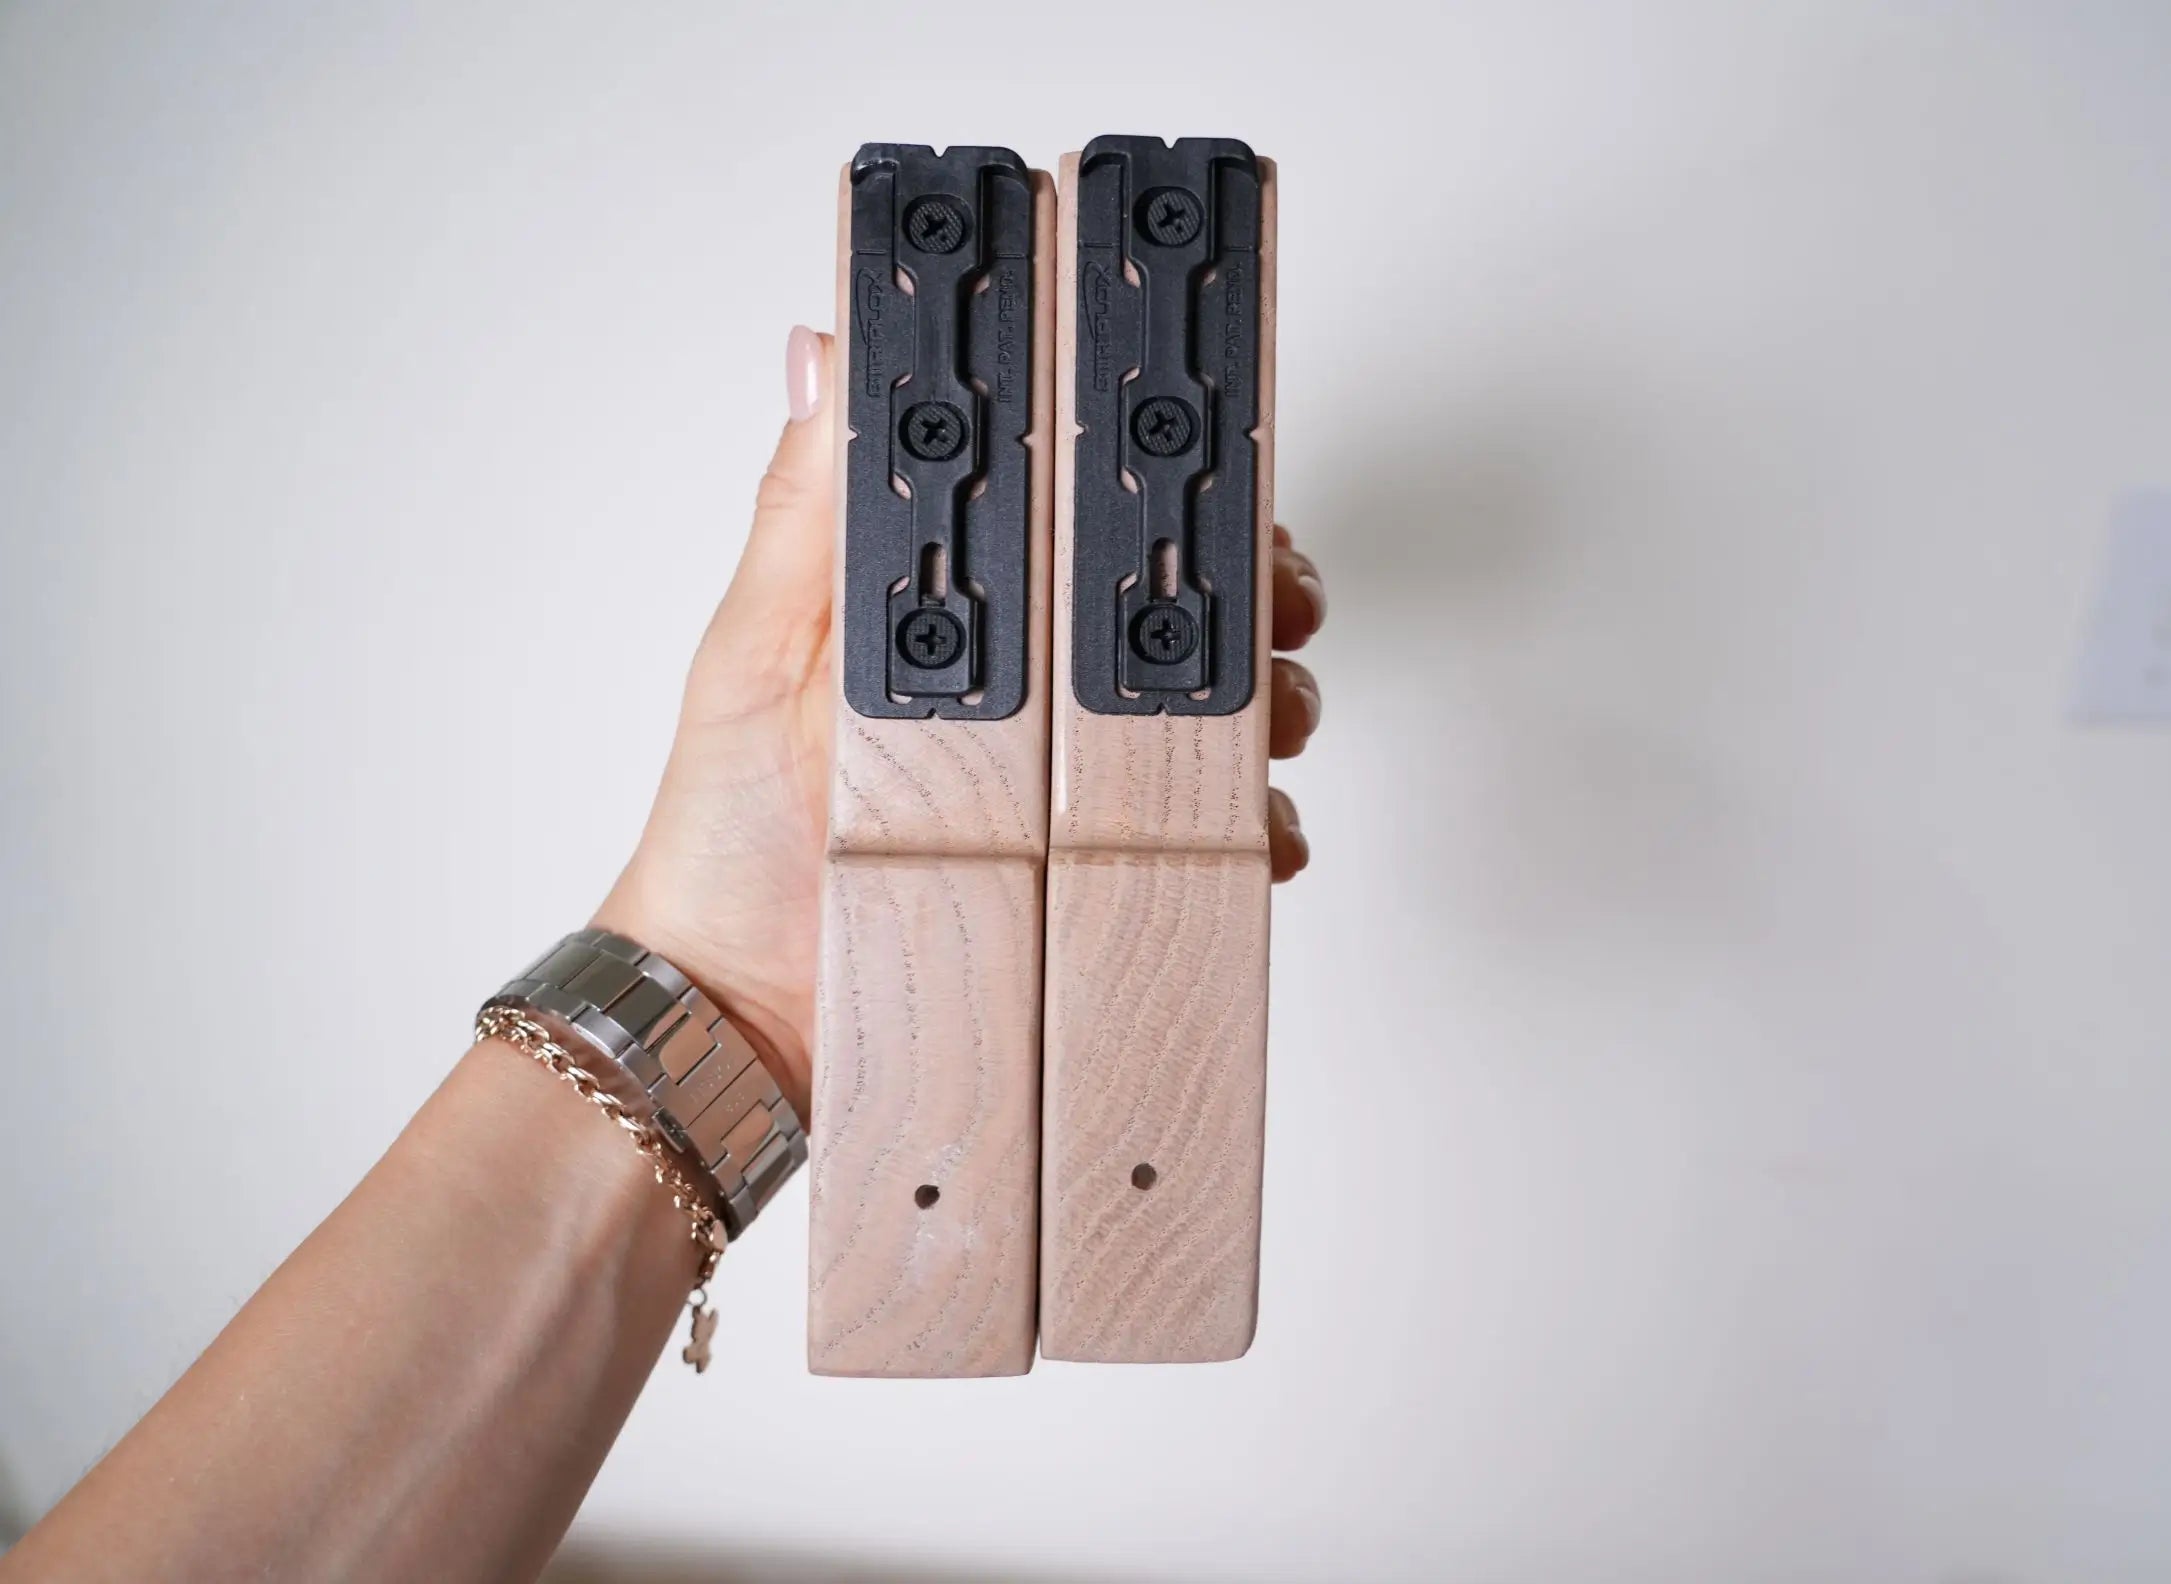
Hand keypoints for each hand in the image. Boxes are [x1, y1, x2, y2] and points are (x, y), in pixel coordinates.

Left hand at [597, 327, 1327, 1117]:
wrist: (737, 1012)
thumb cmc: (726, 833)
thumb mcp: (756, 645)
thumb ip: (804, 507)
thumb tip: (825, 352)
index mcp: (962, 612)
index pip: (1086, 519)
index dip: (1166, 485)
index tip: (1221, 468)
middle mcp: (1032, 689)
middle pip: (1186, 609)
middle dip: (1259, 591)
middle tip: (1277, 601)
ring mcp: (1076, 785)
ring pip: (1228, 717)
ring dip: (1277, 704)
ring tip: (1270, 722)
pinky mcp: (1102, 874)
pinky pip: (1215, 845)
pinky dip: (1261, 832)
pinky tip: (1257, 832)